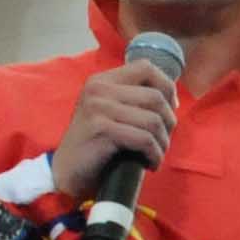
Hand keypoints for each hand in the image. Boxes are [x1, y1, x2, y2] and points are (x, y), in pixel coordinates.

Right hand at [47, 58, 179, 200]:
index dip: (166, 87)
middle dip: (168, 122)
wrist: (67, 172)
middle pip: (156, 97)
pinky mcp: (101, 129)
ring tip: (155, 154)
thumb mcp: (113, 114)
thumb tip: (172, 99)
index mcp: (102, 80)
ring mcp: (98, 107)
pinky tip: (149, 164)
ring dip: (163, 143)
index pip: (146, 68)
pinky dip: (154, 155)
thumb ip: (135, 101)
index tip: (169, 109)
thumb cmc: (98, 145)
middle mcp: (98, 89)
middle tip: (162, 141)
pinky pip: (144, 139)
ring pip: (154, 120)